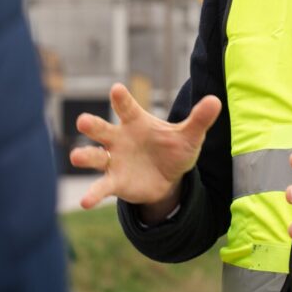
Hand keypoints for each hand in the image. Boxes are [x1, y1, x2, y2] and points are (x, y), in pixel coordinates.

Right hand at [69, 83, 221, 214]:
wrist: (169, 178)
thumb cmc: (174, 149)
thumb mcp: (190, 136)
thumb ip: (200, 119)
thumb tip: (216, 100)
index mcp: (137, 122)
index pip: (127, 107)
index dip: (122, 99)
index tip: (116, 89)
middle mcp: (120, 138)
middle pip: (102, 129)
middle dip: (92, 125)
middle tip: (82, 121)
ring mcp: (115, 160)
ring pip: (95, 156)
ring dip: (85, 155)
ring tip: (76, 156)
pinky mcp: (115, 182)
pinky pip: (101, 186)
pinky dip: (93, 193)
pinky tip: (85, 201)